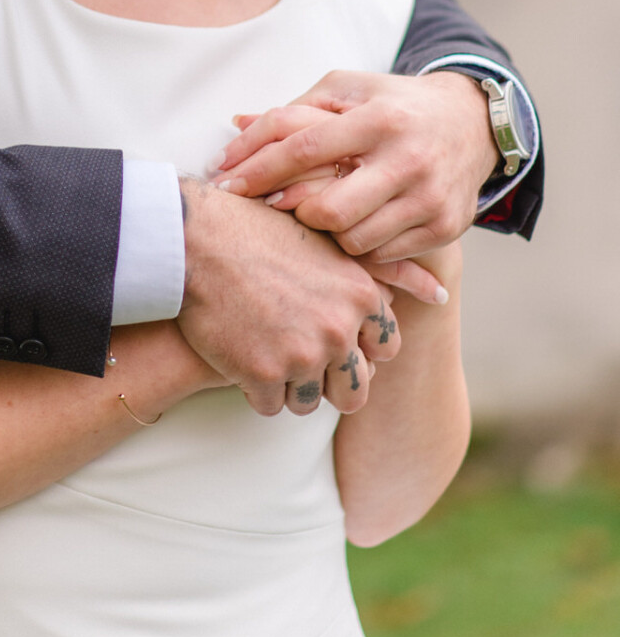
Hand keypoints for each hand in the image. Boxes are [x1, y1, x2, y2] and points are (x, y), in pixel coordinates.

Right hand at [176, 179, 400, 418]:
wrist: (196, 238)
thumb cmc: (259, 230)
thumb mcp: (329, 239)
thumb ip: (386, 270)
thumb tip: (439, 291)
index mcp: (360, 296)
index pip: (385, 350)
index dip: (358, 346)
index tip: (329, 331)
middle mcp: (339, 329)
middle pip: (353, 390)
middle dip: (328, 380)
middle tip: (295, 351)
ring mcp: (301, 355)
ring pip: (309, 403)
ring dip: (289, 385)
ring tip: (262, 347)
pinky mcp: (262, 374)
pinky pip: (271, 407)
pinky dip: (257, 390)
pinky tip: (241, 357)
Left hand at [208, 71, 495, 264]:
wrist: (471, 123)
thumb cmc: (391, 104)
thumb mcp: (347, 90)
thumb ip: (294, 110)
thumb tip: (235, 125)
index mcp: (378, 118)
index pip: (304, 148)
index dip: (259, 168)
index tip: (226, 182)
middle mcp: (408, 159)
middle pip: (328, 210)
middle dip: (294, 212)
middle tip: (280, 205)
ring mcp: (430, 197)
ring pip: (354, 240)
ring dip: (326, 232)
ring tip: (321, 212)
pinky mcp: (446, 226)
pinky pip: (383, 254)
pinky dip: (360, 244)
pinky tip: (355, 223)